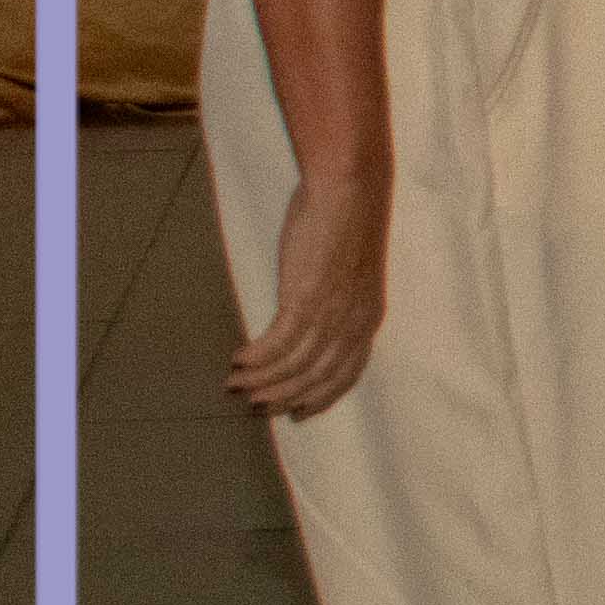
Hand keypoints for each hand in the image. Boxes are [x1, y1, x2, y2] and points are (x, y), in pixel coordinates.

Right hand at [226, 165, 393, 422]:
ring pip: (295, 366)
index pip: (346, 374)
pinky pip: (278, 344)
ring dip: (262, 380)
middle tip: (255, 404)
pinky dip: (256, 357)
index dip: (321, 398)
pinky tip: (238, 359)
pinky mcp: (306, 300)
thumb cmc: (345, 224)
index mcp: (368, 319)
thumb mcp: (349, 272)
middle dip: (284, 396)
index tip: (298, 412)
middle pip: (317, 378)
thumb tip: (310, 312)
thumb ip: (336, 299)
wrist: (350, 191)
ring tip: (236, 385)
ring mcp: (331, 314)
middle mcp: (354, 324)